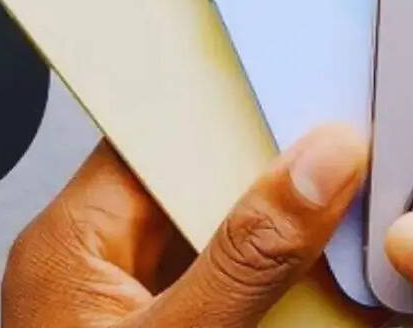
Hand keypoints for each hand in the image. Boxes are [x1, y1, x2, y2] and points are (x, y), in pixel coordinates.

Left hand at [2, 123, 377, 327]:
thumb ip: (250, 256)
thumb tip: (320, 164)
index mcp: (70, 244)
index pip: (153, 140)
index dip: (227, 118)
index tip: (301, 106)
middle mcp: (95, 266)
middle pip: (194, 190)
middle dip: (268, 186)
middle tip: (343, 171)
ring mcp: (131, 307)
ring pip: (219, 243)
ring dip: (280, 246)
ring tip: (342, 229)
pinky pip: (224, 290)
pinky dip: (273, 294)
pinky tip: (319, 292)